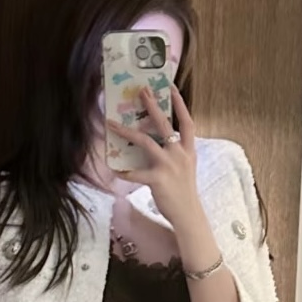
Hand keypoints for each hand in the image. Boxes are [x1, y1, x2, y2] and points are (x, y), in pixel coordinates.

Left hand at [105, 81, 199, 229]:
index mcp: (188, 150)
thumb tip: (156, 142)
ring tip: (112, 123)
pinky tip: (113, 169)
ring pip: (146, 142)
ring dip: (126, 131)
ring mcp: (168, 165)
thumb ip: (175, 153)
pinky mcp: (157, 179)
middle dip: (152, 106)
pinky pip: (135, 173)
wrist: (189, 213)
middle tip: (141, 91)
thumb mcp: (185, 167)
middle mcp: (179, 154)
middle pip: (165, 124)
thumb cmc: (185, 191)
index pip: (187, 121)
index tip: (170, 88)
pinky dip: (123, 172)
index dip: (179, 104)